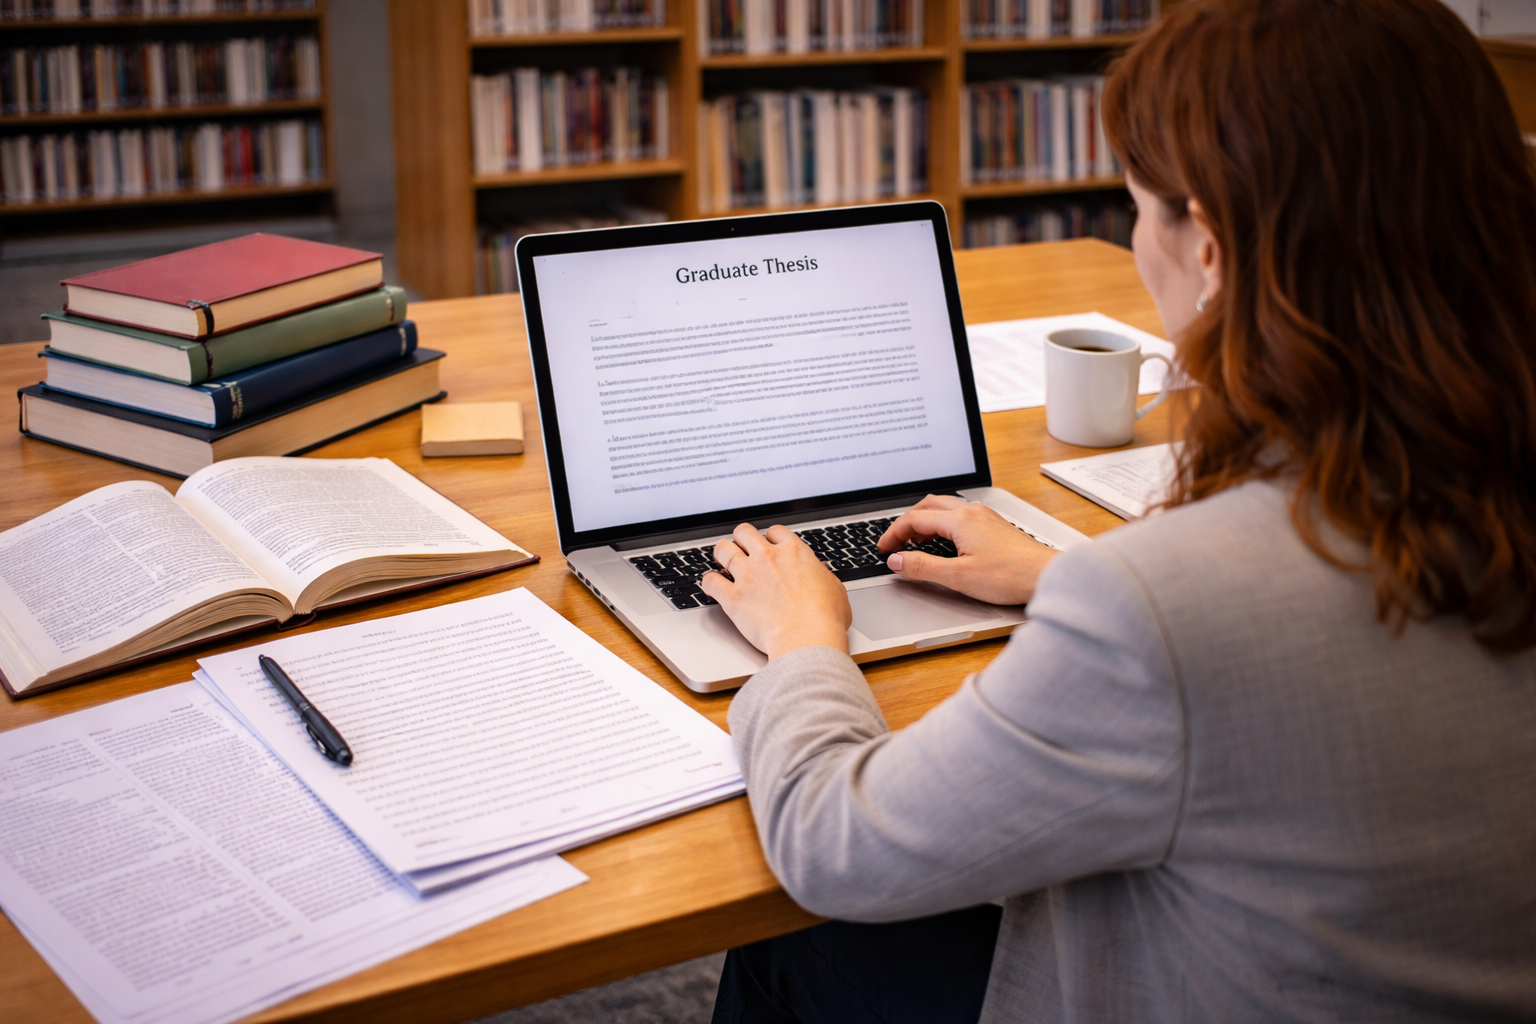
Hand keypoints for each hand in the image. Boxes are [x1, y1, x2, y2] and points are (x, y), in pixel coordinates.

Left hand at [701, 524, 851, 659]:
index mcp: (793, 552)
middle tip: (741, 549)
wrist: (807, 639)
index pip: (774, 531)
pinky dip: (709, 582)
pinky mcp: (733, 597)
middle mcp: (768, 558)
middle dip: (741, 539)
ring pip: (723, 550)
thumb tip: (820, 572)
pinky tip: (712, 585)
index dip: (769, 537)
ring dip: (721, 554)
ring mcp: (748, 576)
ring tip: (722, 561)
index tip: (768, 545)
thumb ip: (822, 576)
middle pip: (744, 532)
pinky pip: (710, 581)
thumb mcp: (835, 589)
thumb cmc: (825, 618)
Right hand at [877, 495, 1055, 605]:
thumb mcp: (958, 576)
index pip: (914, 519)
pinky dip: (942, 524)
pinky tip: (944, 541)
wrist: (1046, 576)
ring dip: (925, 520)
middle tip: (895, 541)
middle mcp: (972, 513)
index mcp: (960, 521)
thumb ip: (922, 567)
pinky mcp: (994, 526)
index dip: (893, 533)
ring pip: (945, 508)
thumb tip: (897, 561)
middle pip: (928, 505)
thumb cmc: (1010, 576)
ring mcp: (985, 517)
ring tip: (914, 540)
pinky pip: (960, 516)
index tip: (884, 549)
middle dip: (907, 521)